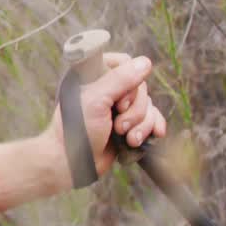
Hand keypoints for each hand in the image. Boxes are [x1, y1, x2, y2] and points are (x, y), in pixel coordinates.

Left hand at [41, 53, 168, 187]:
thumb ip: (120, 79)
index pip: (124, 62)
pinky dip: (152, 128)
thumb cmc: (77, 129)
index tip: (117, 100)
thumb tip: (146, 62)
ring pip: (148, 105)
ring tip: (127, 138)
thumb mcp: (96, 100)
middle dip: (135, 110)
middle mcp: (106, 89)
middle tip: (117, 124)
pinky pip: (152, 119)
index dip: (128, 79)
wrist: (73, 163)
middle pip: (140, 87)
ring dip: (141, 124)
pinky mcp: (127, 125)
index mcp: (92, 76)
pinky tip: (151, 137)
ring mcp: (117, 108)